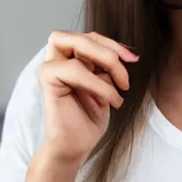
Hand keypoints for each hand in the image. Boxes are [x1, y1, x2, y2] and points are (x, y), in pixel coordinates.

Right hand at [39, 31, 138, 164]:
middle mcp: (59, 59)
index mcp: (72, 59)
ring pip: (77, 45)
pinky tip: (110, 100)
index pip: (92, 38)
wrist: (76, 146)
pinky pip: (74, 69)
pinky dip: (97, 83)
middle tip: (129, 64)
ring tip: (121, 88)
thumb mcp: (107, 86)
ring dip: (107, 63)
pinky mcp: (48, 79)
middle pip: (83, 36)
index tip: (134, 57)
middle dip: (110, 48)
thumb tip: (125, 52)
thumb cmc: (89, 119)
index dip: (114, 44)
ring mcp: (51, 67)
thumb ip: (107, 68)